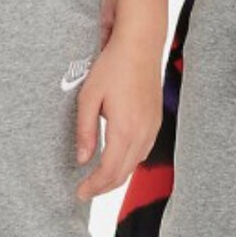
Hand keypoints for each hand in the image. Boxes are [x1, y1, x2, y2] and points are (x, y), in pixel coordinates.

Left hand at [74, 29, 164, 201]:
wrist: (140, 44)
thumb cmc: (113, 66)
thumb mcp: (89, 97)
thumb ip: (85, 131)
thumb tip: (82, 159)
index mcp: (125, 129)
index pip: (109, 170)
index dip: (94, 186)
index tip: (79, 192)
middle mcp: (143, 132)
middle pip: (124, 173)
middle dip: (103, 187)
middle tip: (85, 191)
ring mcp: (153, 127)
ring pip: (135, 164)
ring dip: (116, 176)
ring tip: (97, 180)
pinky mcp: (156, 121)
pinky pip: (143, 151)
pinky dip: (128, 162)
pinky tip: (116, 160)